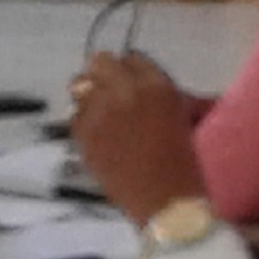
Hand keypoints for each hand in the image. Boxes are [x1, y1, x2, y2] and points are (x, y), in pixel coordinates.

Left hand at [69, 53, 207, 224]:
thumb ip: (167, 94)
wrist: (166, 200)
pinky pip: (73, 114)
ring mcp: (100, 110)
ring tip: (98, 113)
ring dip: (89, 96)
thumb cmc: (184, 162)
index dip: (129, 72)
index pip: (132, 57)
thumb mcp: (185, 117)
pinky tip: (94, 134)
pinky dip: (81, 121)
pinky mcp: (82, 133)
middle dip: (103, 75)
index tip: (130, 84)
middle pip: (100, 62)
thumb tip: (161, 88)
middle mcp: (125, 89)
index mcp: (156, 84)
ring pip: (80, 84)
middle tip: (109, 93)